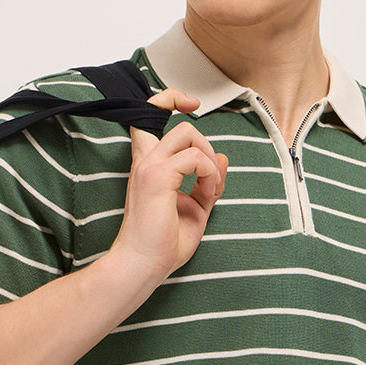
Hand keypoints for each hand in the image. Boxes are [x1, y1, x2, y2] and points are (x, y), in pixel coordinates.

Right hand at [112, 88, 228, 282]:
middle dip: (207, 145)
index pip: (149, 115)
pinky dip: (209, 174)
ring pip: (188, 133)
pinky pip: (195, 157)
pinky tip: (208, 194)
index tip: (191, 104)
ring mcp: (149, 167)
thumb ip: (207, 182)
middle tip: (211, 178)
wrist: (143, 265)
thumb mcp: (195, 208)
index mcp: (148, 165)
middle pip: (179, 124)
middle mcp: (146, 161)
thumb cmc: (163, 243)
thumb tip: (222, 158)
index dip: (170, 99)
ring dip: (210, 160)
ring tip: (211, 189)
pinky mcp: (158, 178)